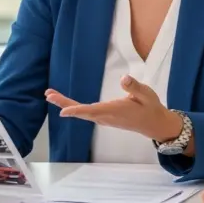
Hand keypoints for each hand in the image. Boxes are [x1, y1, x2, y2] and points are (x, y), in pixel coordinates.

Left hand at [44, 75, 182, 142]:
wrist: (155, 124)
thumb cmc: (150, 108)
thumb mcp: (147, 95)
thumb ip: (135, 87)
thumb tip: (124, 78)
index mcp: (114, 110)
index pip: (92, 111)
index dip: (77, 111)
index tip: (62, 112)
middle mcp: (106, 116)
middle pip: (82, 112)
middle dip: (64, 103)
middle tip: (48, 95)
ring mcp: (105, 118)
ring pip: (83, 113)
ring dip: (67, 104)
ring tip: (51, 96)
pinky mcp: (105, 118)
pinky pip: (87, 113)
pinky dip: (75, 108)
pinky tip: (67, 104)